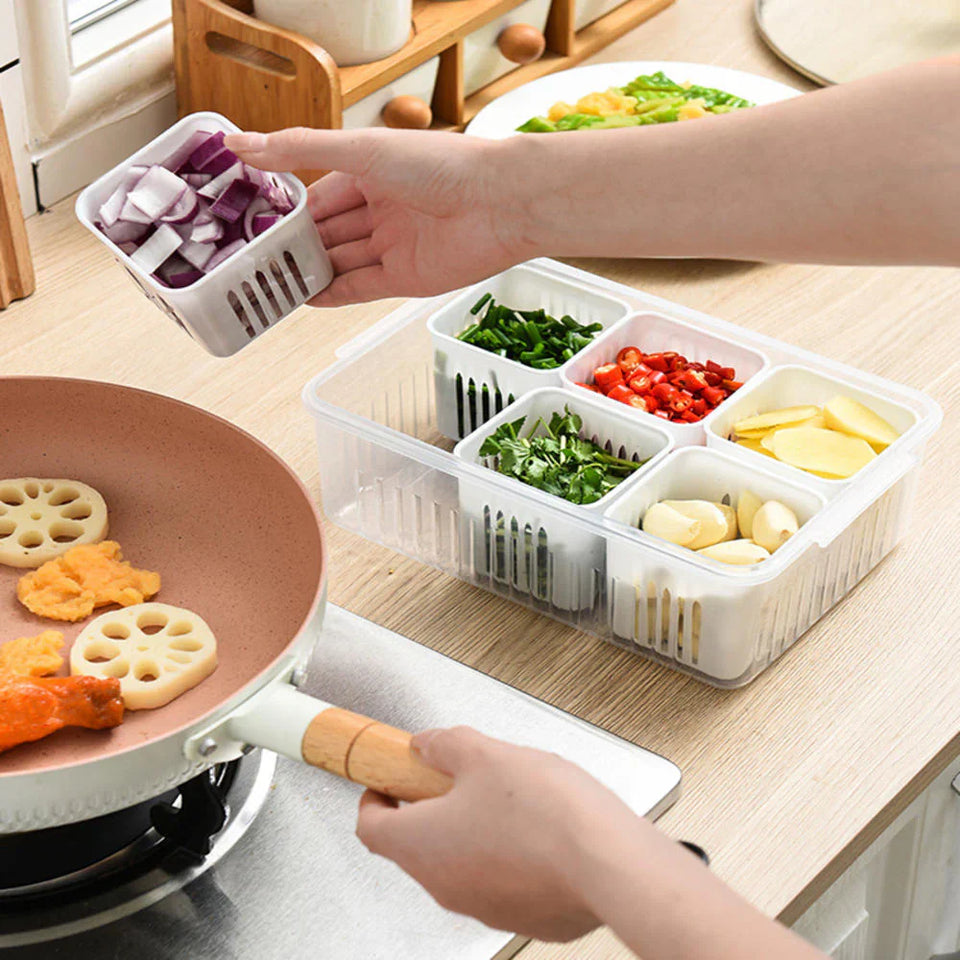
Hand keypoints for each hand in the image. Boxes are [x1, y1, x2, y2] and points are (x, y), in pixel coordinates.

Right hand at [223, 129, 535, 306]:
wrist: (498, 203)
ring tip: (268, 284)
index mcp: (371, 172)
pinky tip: (304, 299)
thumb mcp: (359, 150)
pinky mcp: (407, 278)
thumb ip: (299, 150)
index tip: (248, 222)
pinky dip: (334, 294)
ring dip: (310, 273)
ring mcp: (394, 245)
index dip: (287, 209)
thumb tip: (238, 143)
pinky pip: (362, 287)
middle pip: (329, 232)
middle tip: (251, 261)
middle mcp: (382, 209)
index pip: (319, 194)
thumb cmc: (438, 164)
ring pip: (342, 261)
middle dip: (295, 246)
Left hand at [355, 726, 638, 940]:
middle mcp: (444, 884)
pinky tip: (532, 829)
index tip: (386, 781)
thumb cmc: (545, 814)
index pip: (371, 828)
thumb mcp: (485, 753)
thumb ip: (445, 745)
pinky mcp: (521, 915)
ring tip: (502, 798)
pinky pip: (497, 882)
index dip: (375, 799)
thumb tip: (426, 744)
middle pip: (414, 847)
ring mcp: (482, 906)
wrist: (609, 863)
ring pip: (457, 864)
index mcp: (422, 843)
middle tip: (450, 780)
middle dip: (427, 809)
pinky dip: (503, 856)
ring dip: (466, 832)